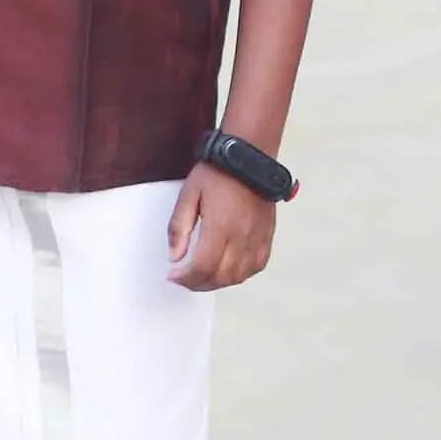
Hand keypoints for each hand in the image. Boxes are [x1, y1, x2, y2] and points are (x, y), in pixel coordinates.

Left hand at [168, 164, 275, 291]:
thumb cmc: (218, 172)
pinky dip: (241, 274)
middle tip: (184, 278)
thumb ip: (179, 227)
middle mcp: (242, 236)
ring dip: (218, 282)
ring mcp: (257, 238)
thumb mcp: (188, 195)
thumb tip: (174, 256)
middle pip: (221, 276)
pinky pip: (257, 266)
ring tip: (203, 276)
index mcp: (221, 226)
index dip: (185, 277)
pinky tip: (228, 270)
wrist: (248, 156)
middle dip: (198, 283)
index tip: (173, 275)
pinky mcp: (267, 235)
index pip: (203, 266)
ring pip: (239, 276)